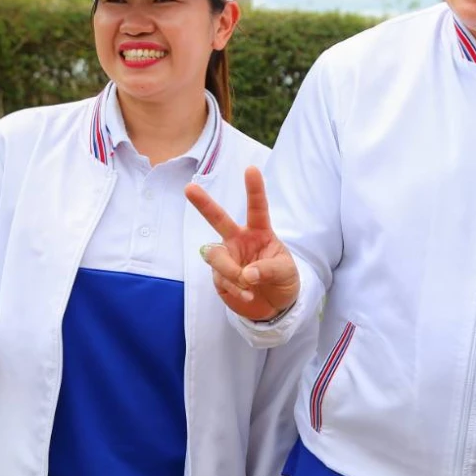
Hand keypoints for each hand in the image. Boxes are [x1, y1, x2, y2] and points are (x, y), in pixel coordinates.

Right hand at [186, 167, 299, 322]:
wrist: (274, 306)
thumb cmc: (283, 280)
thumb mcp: (286, 273)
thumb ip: (268, 269)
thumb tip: (246, 274)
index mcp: (259, 232)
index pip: (257, 208)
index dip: (254, 189)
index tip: (251, 169)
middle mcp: (239, 240)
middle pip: (218, 219)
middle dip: (203, 204)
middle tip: (189, 188)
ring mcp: (227, 257)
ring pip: (216, 256)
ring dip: (231, 271)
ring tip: (248, 284)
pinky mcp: (219, 276)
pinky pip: (220, 278)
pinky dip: (235, 288)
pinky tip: (247, 295)